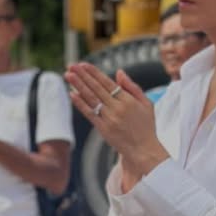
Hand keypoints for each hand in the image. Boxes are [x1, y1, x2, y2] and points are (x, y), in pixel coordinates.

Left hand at [64, 63, 167, 179]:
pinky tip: (72, 94)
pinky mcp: (103, 129)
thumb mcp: (146, 103)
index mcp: (128, 100)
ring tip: (68, 76)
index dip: (94, 73)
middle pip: (96, 88)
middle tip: (71, 66)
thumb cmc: (146, 126)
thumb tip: (119, 72)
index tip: (83, 64)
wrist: (144, 150)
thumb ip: (132, 87)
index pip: (107, 83)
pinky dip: (80, 104)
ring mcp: (109, 119)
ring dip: (78, 86)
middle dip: (82, 76)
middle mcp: (118, 108)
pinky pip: (90, 114)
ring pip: (91, 99)